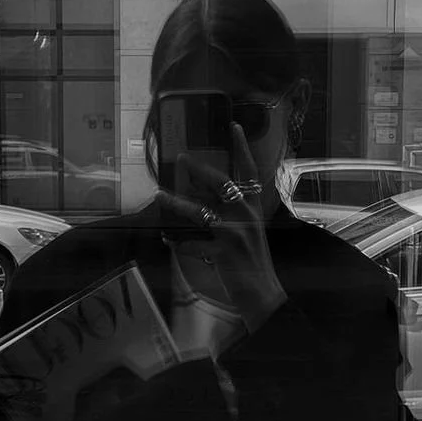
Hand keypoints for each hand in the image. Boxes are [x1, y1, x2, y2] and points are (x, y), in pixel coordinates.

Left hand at [156, 123, 286, 333]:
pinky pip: (193, 244)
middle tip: (183, 157)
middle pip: (222, 184)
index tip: (233, 126)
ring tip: (159, 196)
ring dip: (176, 204)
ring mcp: (235, 235)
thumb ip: (230, 216)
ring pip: (201, 212)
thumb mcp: (246, 234)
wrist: (262, 295)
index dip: (242, 148)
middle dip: (200, 170)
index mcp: (252, 209)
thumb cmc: (251, 264)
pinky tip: (167, 239)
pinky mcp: (224, 254)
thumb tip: (201, 201)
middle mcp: (246, 217)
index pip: (249, 172)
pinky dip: (178, 242)